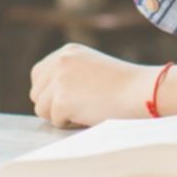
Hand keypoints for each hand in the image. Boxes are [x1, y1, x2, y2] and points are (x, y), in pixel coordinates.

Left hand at [29, 43, 154, 127]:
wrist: (140, 92)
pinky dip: (71, 123)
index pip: (38, 75)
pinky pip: (55, 121)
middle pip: (37, 93)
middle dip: (53, 105)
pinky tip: (90, 113)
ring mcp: (58, 80)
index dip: (49, 91)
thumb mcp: (92, 68)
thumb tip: (45, 96)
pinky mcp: (61, 100)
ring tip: (86, 109)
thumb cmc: (124, 85)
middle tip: (79, 106)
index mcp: (67, 52)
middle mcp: (59, 62)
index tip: (68, 98)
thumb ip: (69, 74)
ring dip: (60, 115)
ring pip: (42, 109)